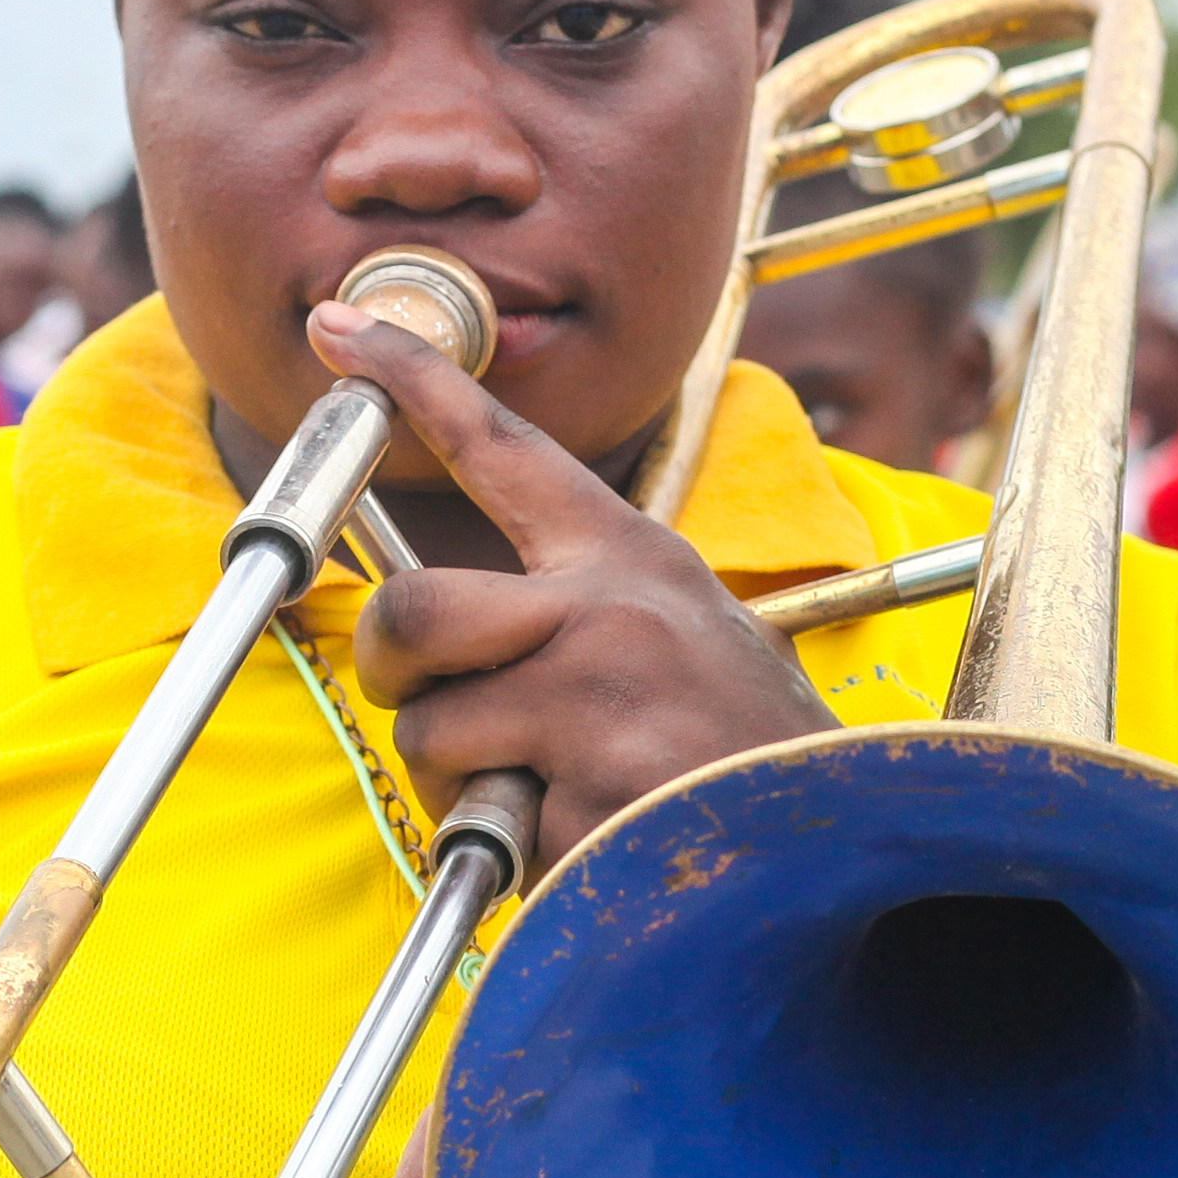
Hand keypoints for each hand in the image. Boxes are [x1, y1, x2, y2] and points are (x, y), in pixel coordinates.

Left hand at [310, 301, 831, 853]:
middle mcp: (611, 611)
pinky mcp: (584, 790)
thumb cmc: (749, 755)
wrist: (839, 847)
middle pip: (410, 610)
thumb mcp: (692, 642)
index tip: (338, 326)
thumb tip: (455, 644)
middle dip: (392, 672)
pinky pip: (478, 823)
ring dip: (456, 781)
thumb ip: (583, 621)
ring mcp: (597, 700)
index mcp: (634, 560)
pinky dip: (513, 852)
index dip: (411, 381)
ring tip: (543, 794)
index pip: (504, 448)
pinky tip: (588, 843)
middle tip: (428, 704)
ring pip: (429, 729)